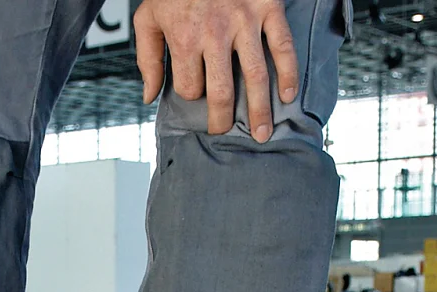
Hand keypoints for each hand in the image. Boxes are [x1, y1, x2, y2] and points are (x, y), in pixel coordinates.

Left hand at [134, 0, 300, 141]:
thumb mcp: (148, 18)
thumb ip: (148, 59)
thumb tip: (149, 97)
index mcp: (184, 38)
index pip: (191, 87)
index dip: (192, 95)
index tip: (196, 91)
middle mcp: (215, 34)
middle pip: (221, 92)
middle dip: (222, 119)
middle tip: (224, 133)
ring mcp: (245, 22)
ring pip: (255, 76)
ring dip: (260, 110)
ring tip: (262, 134)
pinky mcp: (267, 9)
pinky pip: (282, 46)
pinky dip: (288, 72)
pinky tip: (288, 95)